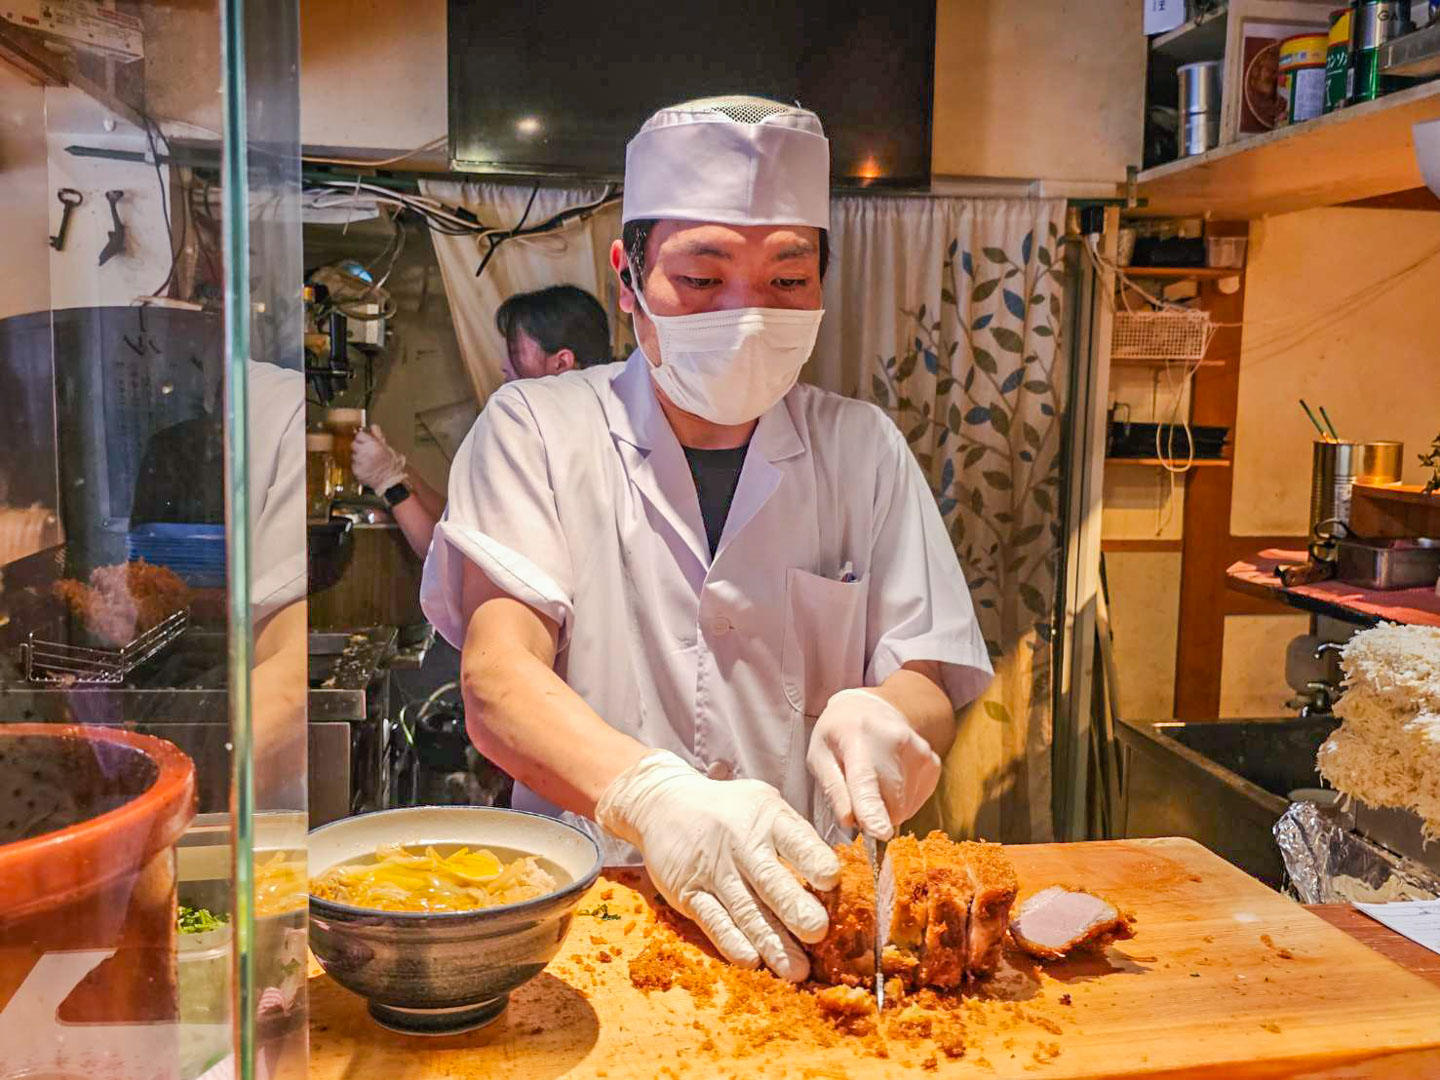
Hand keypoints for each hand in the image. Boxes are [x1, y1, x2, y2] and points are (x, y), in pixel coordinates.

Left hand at [351, 424, 406, 491]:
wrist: (390, 481)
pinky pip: (353, 465)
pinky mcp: (356, 470)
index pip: (359, 435)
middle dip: (359, 448)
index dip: (363, 439)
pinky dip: (358, 467)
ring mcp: (359, 461)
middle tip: (367, 453)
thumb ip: (378, 436)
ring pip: (353, 455)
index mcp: (373, 444)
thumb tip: (373, 427)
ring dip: (358, 458)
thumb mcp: (387, 448)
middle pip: (354, 444)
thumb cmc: (391, 466)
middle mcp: (364, 452)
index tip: (366, 442)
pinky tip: (367, 469)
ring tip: (368, 463)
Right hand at [595, 750, 840, 980]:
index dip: (813, 860)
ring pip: (745, 910)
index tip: (832, 880)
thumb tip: (837, 884)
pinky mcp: (689, 892)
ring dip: (772, 942)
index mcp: (767, 817)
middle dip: (794, 908)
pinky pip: (713, 921)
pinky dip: (733, 943)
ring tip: (797, 970)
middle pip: (769, 880)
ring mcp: (713, 870)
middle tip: (818, 932)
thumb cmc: (732, 811)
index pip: (795, 839)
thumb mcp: (765, 806)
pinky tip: (752, 961)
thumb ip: (797, 839)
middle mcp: (740, 843)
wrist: (664, 804)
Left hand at [806, 688, 942, 840]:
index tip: (881, 833)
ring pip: (904, 809)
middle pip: (890, 806)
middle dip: (872, 814)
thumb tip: (849, 822)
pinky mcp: (933, 763)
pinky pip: (916, 802)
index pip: (866, 783)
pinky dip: (900, 800)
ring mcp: (920, 753)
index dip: (873, 812)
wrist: (871, 707)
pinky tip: (889, 777)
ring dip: (886, 806)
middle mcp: (896, 745)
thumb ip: (833, 790)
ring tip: (873, 777)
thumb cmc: (838, 735)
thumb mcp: (820, 756)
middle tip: (857, 793)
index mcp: (858, 742)